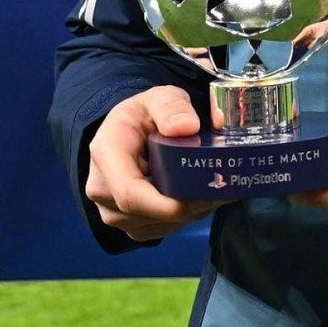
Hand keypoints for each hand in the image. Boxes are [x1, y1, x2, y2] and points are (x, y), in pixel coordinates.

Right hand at [85, 85, 219, 240]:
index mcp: (107, 153)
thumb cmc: (145, 114)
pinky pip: (160, 229)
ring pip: (158, 225)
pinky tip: (200, 195)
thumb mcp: (159, 97)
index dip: (168, 203)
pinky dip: (185, 216)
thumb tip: (186, 127)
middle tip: (225, 186)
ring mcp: (113, 211)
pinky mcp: (129, 222)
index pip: (130, 193)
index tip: (204, 195)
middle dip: (190, 205)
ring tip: (215, 186)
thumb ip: (171, 106)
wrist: (130, 130)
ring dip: (191, 212)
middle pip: (148, 213)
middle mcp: (102, 188)